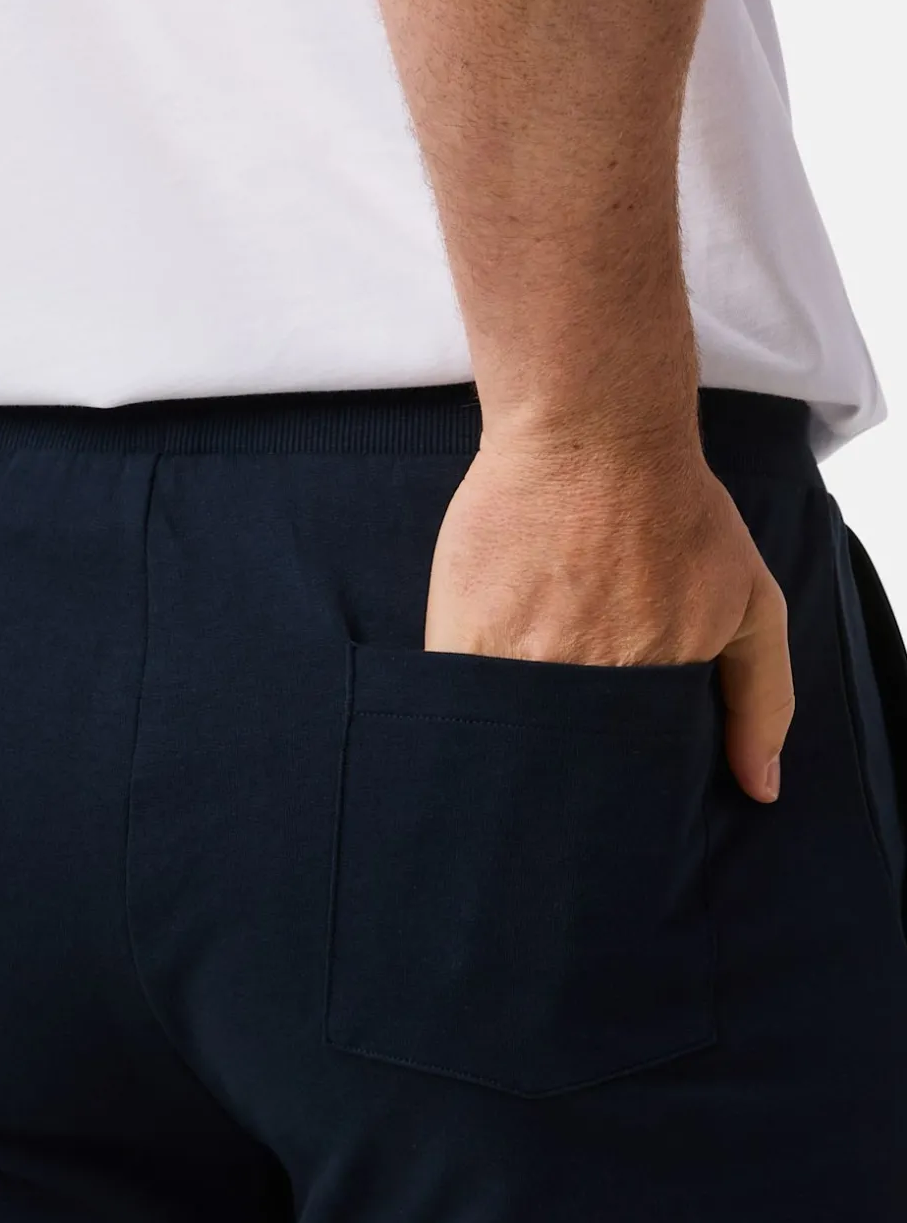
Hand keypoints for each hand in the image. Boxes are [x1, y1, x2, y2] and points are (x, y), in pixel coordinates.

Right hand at [424, 431, 793, 802]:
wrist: (594, 434)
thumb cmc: (675, 509)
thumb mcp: (750, 601)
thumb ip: (763, 698)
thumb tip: (761, 789)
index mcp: (658, 687)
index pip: (632, 774)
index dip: (620, 780)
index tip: (610, 772)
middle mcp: (592, 683)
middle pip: (570, 762)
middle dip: (567, 769)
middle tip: (564, 741)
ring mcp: (524, 663)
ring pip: (511, 737)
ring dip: (513, 737)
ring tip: (519, 700)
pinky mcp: (464, 637)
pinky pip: (459, 702)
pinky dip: (467, 706)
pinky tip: (480, 681)